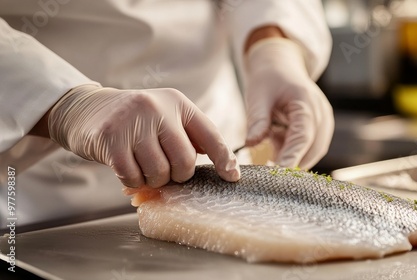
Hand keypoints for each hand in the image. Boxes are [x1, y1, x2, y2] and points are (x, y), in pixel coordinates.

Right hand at [48, 84, 239, 187]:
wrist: (87, 110)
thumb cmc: (135, 121)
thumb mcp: (165, 117)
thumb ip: (189, 137)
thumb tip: (224, 166)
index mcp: (177, 103)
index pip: (209, 134)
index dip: (224, 159)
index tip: (232, 177)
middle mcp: (157, 108)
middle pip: (184, 162)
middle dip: (177, 175)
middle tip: (164, 169)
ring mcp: (133, 122)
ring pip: (159, 173)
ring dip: (152, 179)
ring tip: (143, 165)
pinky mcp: (110, 139)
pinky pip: (133, 177)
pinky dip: (133, 181)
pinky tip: (127, 168)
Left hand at [244, 38, 333, 169]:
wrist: (282, 65)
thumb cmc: (269, 78)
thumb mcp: (258, 96)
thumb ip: (257, 120)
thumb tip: (251, 144)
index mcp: (307, 103)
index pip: (302, 137)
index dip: (292, 157)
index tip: (280, 173)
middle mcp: (321, 114)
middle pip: (312, 149)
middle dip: (293, 163)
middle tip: (269, 174)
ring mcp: (324, 122)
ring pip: (313, 152)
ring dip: (294, 158)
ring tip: (271, 154)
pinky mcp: (320, 128)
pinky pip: (311, 148)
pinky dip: (295, 152)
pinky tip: (278, 146)